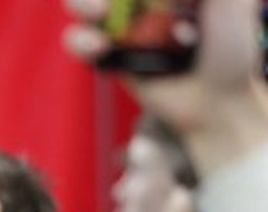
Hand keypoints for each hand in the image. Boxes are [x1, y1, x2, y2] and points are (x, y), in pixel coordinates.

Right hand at [64, 0, 267, 172]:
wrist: (213, 102)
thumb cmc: (231, 50)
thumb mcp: (229, 3)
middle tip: (108, 3)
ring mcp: (122, 24)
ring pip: (82, 4)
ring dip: (82, 4)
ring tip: (98, 12)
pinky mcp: (107, 55)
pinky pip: (77, 41)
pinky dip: (80, 41)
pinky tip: (100, 47)